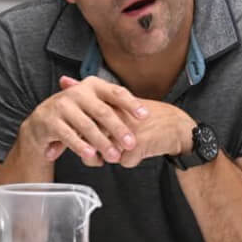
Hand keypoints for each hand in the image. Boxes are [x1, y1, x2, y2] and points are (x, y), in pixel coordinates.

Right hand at [20, 75, 148, 165]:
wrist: (41, 122)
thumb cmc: (77, 113)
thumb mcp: (96, 106)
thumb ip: (117, 107)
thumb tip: (148, 114)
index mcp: (93, 85)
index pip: (116, 93)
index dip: (131, 104)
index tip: (146, 116)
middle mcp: (77, 92)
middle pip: (103, 111)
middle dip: (119, 129)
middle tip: (131, 144)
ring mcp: (62, 106)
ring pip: (87, 126)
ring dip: (102, 142)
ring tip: (114, 156)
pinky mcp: (50, 121)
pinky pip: (68, 135)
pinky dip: (80, 146)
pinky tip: (91, 155)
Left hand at [57, 79, 194, 167]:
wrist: (177, 128)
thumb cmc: (146, 116)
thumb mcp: (119, 101)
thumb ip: (90, 92)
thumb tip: (63, 80)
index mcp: (109, 103)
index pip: (82, 120)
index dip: (80, 132)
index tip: (82, 137)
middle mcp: (115, 115)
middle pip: (89, 139)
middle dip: (93, 149)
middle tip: (105, 147)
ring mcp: (126, 130)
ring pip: (104, 154)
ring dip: (111, 156)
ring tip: (124, 147)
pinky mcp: (136, 145)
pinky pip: (123, 162)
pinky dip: (130, 160)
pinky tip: (140, 150)